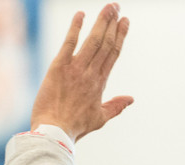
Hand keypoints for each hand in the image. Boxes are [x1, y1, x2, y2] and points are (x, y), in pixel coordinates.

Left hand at [30, 3, 132, 140]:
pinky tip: (80, 14)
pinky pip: (69, 44)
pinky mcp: (59, 68)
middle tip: (117, 7)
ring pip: (93, 40)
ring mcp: (76, 69)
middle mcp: (91, 73)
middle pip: (106, 43)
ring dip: (101, 22)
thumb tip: (131, 99)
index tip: (125, 22)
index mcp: (100, 83)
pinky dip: (75, 28)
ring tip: (109, 7)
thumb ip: (115, 106)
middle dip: (112, 23)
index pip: (113, 53)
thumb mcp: (99, 119)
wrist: (54, 133)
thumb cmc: (74, 128)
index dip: (120, 36)